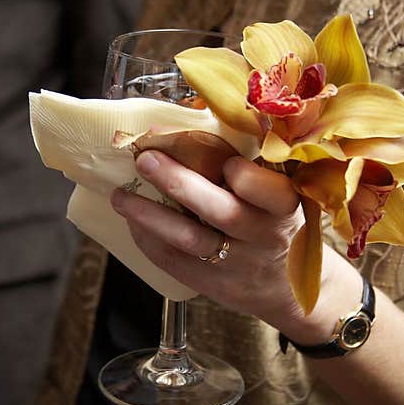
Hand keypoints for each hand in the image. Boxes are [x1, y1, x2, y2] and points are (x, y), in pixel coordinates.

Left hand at [110, 149, 357, 343]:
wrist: (281, 287)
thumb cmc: (273, 224)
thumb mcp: (277, 195)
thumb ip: (249, 165)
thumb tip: (190, 117)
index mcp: (283, 207)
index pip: (266, 189)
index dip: (242, 174)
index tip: (223, 160)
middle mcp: (262, 237)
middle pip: (220, 211)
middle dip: (178, 183)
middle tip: (145, 159)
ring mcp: (236, 264)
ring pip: (190, 239)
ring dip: (150, 215)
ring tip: (121, 196)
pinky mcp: (213, 284)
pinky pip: (174, 262)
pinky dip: (149, 240)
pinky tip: (133, 222)